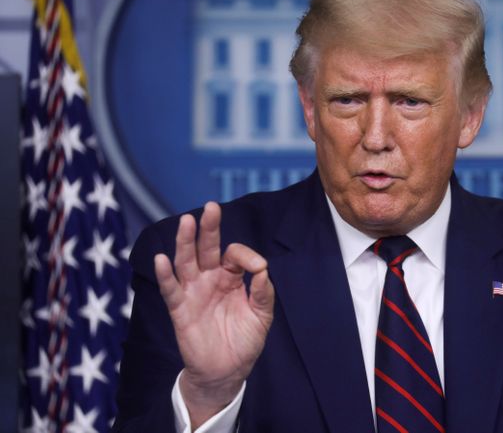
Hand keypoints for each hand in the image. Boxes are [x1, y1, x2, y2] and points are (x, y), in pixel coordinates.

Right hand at [154, 202, 273, 427]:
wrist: (227, 372)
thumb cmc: (244, 341)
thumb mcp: (262, 316)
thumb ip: (263, 291)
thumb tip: (263, 268)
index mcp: (231, 278)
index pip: (233, 255)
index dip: (245, 256)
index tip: (258, 268)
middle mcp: (210, 280)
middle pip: (207, 248)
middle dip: (209, 228)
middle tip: (211, 207)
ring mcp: (193, 292)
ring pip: (186, 262)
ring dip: (185, 242)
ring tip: (186, 222)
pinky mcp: (180, 309)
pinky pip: (170, 289)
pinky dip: (164, 275)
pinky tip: (161, 259)